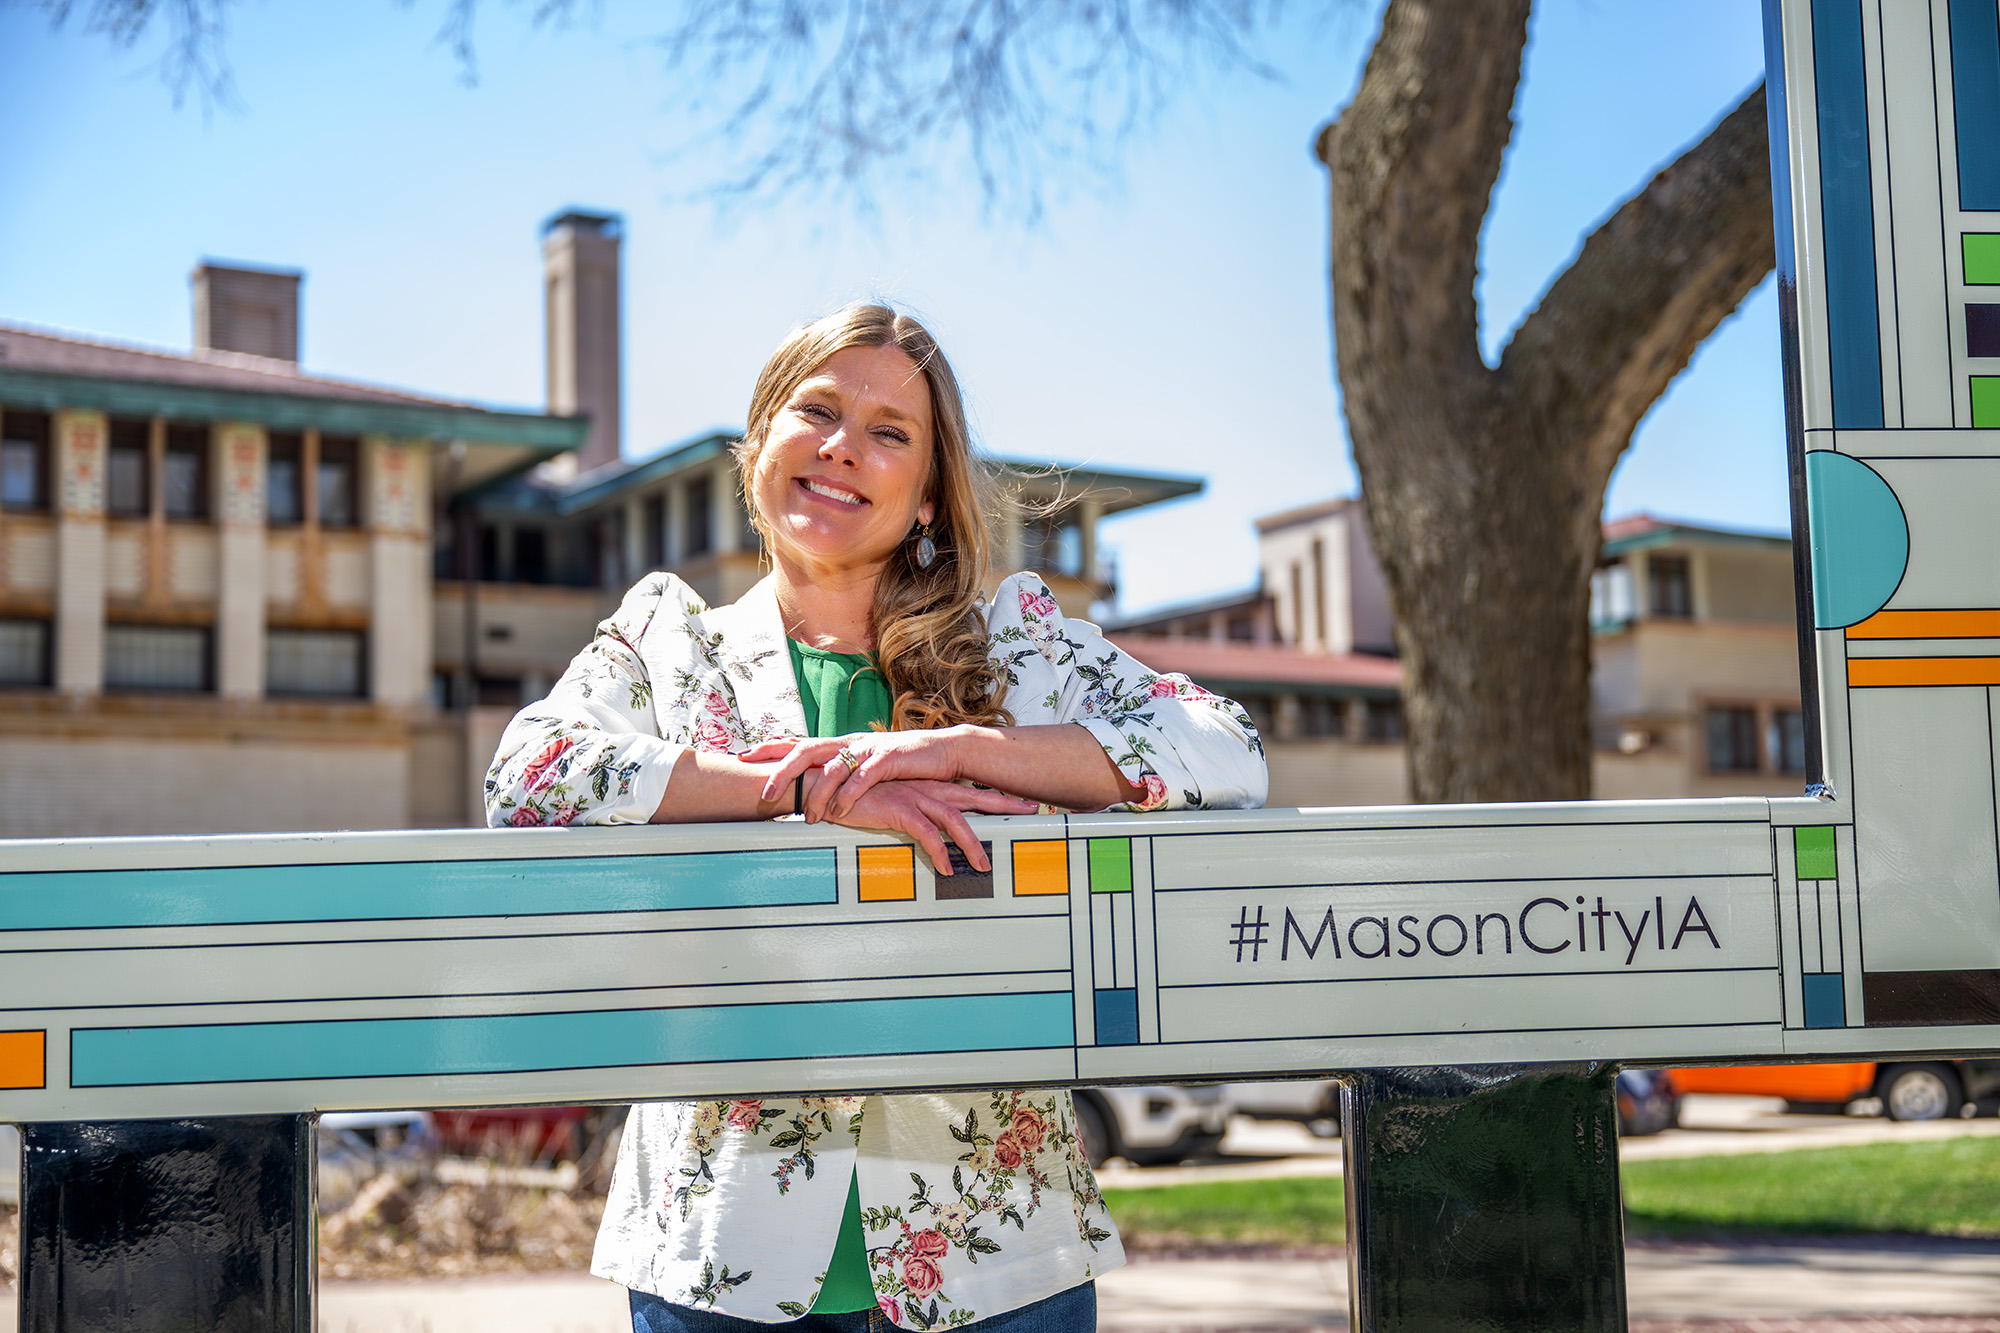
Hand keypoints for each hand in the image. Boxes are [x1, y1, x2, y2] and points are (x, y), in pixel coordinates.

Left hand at [748, 728, 978, 822]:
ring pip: (831, 768)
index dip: (770, 747)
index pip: (798, 741)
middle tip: (764, 792)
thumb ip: (844, 775)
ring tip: (808, 817)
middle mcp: (850, 742)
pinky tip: (840, 811)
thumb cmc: (905, 764)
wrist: (944, 751)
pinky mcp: (888, 759)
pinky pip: (862, 778)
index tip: (744, 755)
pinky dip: (848, 796)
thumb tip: (816, 789)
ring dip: (816, 795)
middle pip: (805, 750)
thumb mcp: (868, 768)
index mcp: (842, 744)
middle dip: (782, 771)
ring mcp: (868, 749)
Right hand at [823, 776, 1036, 873]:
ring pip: (954, 820)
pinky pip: (925, 834)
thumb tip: (924, 823)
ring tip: (984, 865)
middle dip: (1003, 804)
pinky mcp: (897, 808)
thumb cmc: (856, 791)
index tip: (1019, 799)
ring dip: (971, 844)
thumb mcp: (889, 797)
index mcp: (926, 784)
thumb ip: (908, 807)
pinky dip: (938, 852)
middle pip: (972, 797)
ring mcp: (913, 796)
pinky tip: (946, 868)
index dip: (994, 795)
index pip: (967, 789)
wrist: (825, 780)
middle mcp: (925, 787)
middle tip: (1032, 809)